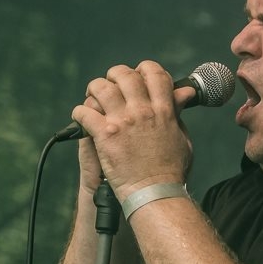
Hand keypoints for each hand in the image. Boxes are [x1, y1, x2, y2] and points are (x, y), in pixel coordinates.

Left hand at [71, 60, 194, 200]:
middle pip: (124, 75)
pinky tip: (82, 119)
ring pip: (101, 88)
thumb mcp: (182, 137)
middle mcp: (142, 111)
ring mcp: (122, 122)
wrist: (153, 193)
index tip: (138, 75)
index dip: (144, 69)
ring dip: (95, 89)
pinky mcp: (104, 135)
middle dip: (115, 75)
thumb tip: (182, 94)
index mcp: (163, 110)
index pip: (154, 73)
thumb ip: (178, 113)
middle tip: (111, 83)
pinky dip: (80, 113)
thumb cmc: (170, 171)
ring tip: (93, 97)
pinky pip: (84, 112)